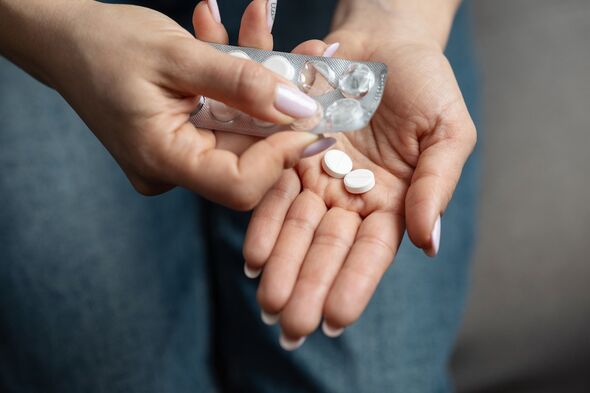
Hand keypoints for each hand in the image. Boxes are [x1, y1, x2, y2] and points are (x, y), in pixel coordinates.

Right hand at [1, 0, 324, 208]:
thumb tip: (299, 108)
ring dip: (261, 79)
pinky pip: (225, 116)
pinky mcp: (184, 137)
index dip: (282, 155)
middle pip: (249, 155)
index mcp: (161, 160)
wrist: (65, 39)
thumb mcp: (178, 56)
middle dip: (282, 104)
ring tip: (261, 20)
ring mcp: (178, 156)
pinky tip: (233, 33)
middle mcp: (172, 169)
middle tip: (308, 54)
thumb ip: (241, 83)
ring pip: (242, 130)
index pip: (239, 185)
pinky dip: (237, 80)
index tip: (310, 114)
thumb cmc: (104, 44)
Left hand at [244, 25, 475, 345]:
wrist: (382, 43)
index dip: (355, 284)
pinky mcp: (289, 154)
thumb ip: (435, 184)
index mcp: (393, 200)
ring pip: (298, 229)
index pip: (373, 251)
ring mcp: (319, 177)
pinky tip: (252, 255)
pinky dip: (264, 222)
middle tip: (288, 324)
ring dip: (281, 264)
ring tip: (266, 298)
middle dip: (308, 285)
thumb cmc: (425, 85)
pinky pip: (275, 192)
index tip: (334, 317)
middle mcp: (352, 197)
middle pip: (329, 249)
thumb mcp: (447, 131)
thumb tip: (428, 243)